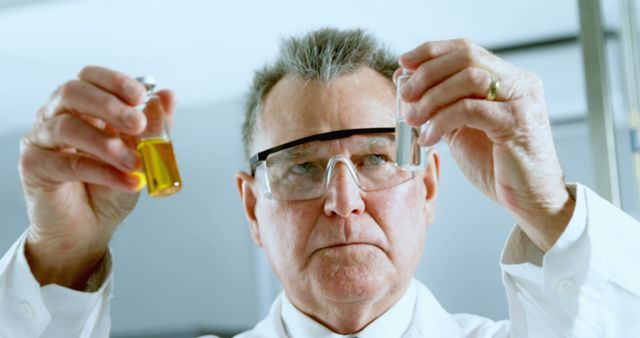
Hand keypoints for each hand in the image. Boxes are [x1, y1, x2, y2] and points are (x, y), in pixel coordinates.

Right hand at [19, 66, 175, 288]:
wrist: (90, 229)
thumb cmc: (111, 187)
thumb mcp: (140, 155)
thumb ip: (154, 128)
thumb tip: (168, 96)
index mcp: (82, 106)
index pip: (90, 77)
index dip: (114, 81)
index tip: (141, 95)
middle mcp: (56, 115)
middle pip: (72, 92)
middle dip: (109, 105)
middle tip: (138, 125)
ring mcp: (41, 139)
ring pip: (66, 127)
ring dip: (107, 145)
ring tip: (135, 163)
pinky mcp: (33, 166)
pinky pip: (66, 163)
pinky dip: (102, 171)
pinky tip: (127, 181)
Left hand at [396, 39, 574, 251]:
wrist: (531, 200)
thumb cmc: (498, 166)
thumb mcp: (462, 129)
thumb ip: (441, 106)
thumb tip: (406, 84)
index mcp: (507, 78)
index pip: (465, 49)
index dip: (431, 52)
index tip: (403, 64)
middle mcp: (519, 82)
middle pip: (466, 57)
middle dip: (427, 73)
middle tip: (405, 95)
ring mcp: (522, 100)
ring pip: (469, 78)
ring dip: (432, 97)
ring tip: (413, 119)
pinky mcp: (518, 123)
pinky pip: (472, 109)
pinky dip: (443, 120)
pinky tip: (429, 137)